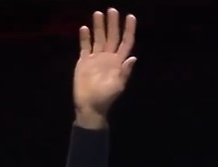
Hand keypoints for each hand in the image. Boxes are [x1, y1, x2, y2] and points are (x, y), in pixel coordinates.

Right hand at [74, 8, 136, 126]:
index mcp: (118, 62)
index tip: (130, 17)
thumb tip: (133, 57)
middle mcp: (108, 57)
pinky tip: (85, 28)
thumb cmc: (106, 98)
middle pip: (112, 37)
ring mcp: (96, 58)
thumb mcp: (117, 86)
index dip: (128, 30)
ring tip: (98, 13)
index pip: (125, 42)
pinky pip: (85, 46)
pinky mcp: (84, 61)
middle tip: (112, 9)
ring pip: (99, 38)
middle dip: (113, 24)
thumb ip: (125, 71)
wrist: (89, 106)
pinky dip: (85, 37)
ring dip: (99, 27)